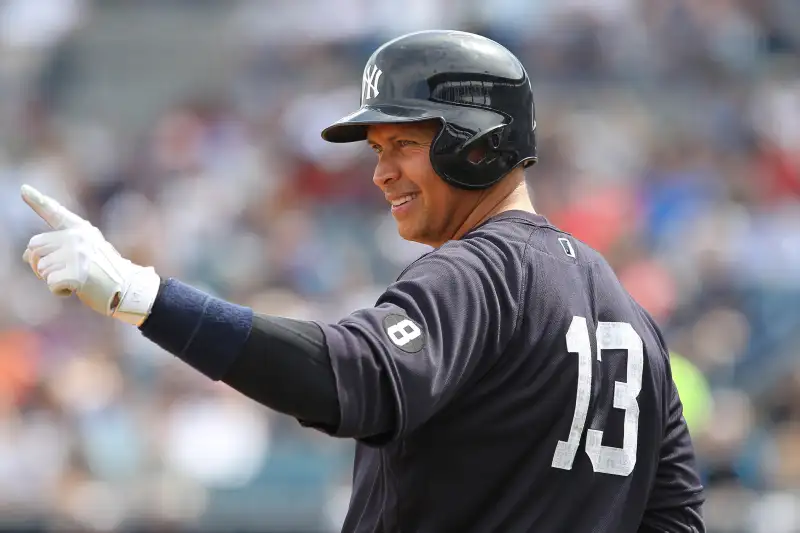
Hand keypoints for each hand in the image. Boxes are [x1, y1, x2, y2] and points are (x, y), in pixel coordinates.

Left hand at [21, 184, 160, 325]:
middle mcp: (78, 238)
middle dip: (40, 263)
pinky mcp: (77, 273)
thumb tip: (25, 256)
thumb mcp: (84, 253)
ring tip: (75, 279)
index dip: (38, 200)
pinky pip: (51, 283)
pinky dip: (60, 290)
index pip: (55, 213)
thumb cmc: (105, 273)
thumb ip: (56, 249)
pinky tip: (76, 288)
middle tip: (61, 272)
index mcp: (81, 230)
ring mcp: (77, 254)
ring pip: (40, 268)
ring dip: (52, 279)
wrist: (129, 288)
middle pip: (34, 247)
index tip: (24, 188)